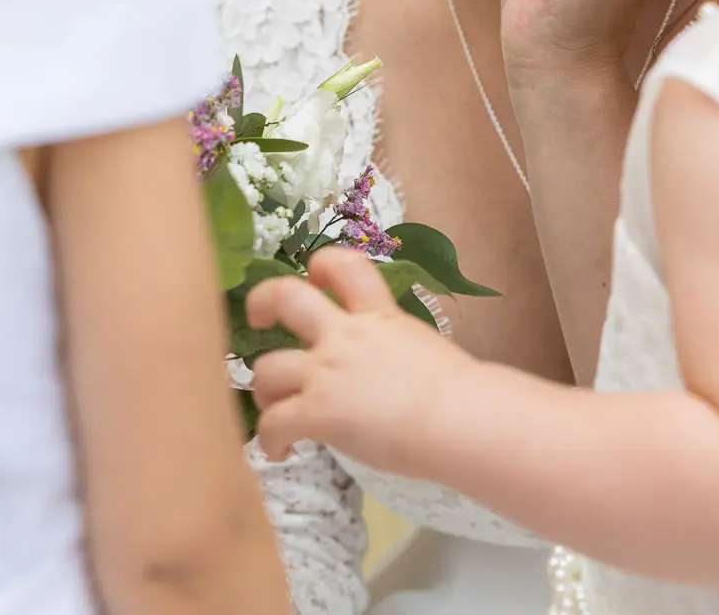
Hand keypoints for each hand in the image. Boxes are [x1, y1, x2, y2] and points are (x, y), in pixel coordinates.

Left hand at [247, 248, 475, 469]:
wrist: (460, 419)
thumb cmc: (460, 394)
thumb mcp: (424, 351)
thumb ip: (395, 351)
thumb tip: (389, 374)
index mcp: (379, 316)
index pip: (344, 265)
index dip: (321, 266)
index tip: (316, 281)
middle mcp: (346, 336)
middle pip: (286, 296)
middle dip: (261, 302)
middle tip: (258, 320)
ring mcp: (327, 372)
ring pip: (266, 368)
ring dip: (264, 391)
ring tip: (276, 408)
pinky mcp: (318, 412)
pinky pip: (272, 425)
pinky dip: (269, 441)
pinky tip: (281, 452)